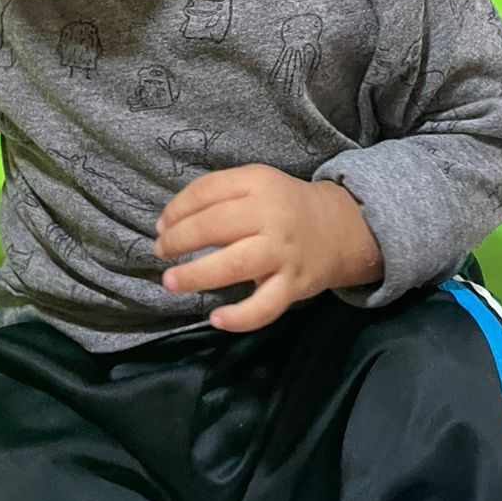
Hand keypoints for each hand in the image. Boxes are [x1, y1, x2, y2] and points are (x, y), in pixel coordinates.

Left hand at [154, 165, 381, 333]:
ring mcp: (283, 251)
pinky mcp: (294, 284)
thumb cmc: (285, 206)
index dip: (176, 209)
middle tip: (161, 252)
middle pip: (214, 225)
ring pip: (233, 264)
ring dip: (196, 275)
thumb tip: (170, 224)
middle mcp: (271, 215)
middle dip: (179, 240)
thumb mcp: (257, 184)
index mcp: (258, 182)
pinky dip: (239, 317)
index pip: (206, 191)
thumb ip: (219, 196)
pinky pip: (265, 306)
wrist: (340, 228)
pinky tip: (216, 318)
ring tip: (170, 281)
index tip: (162, 226)